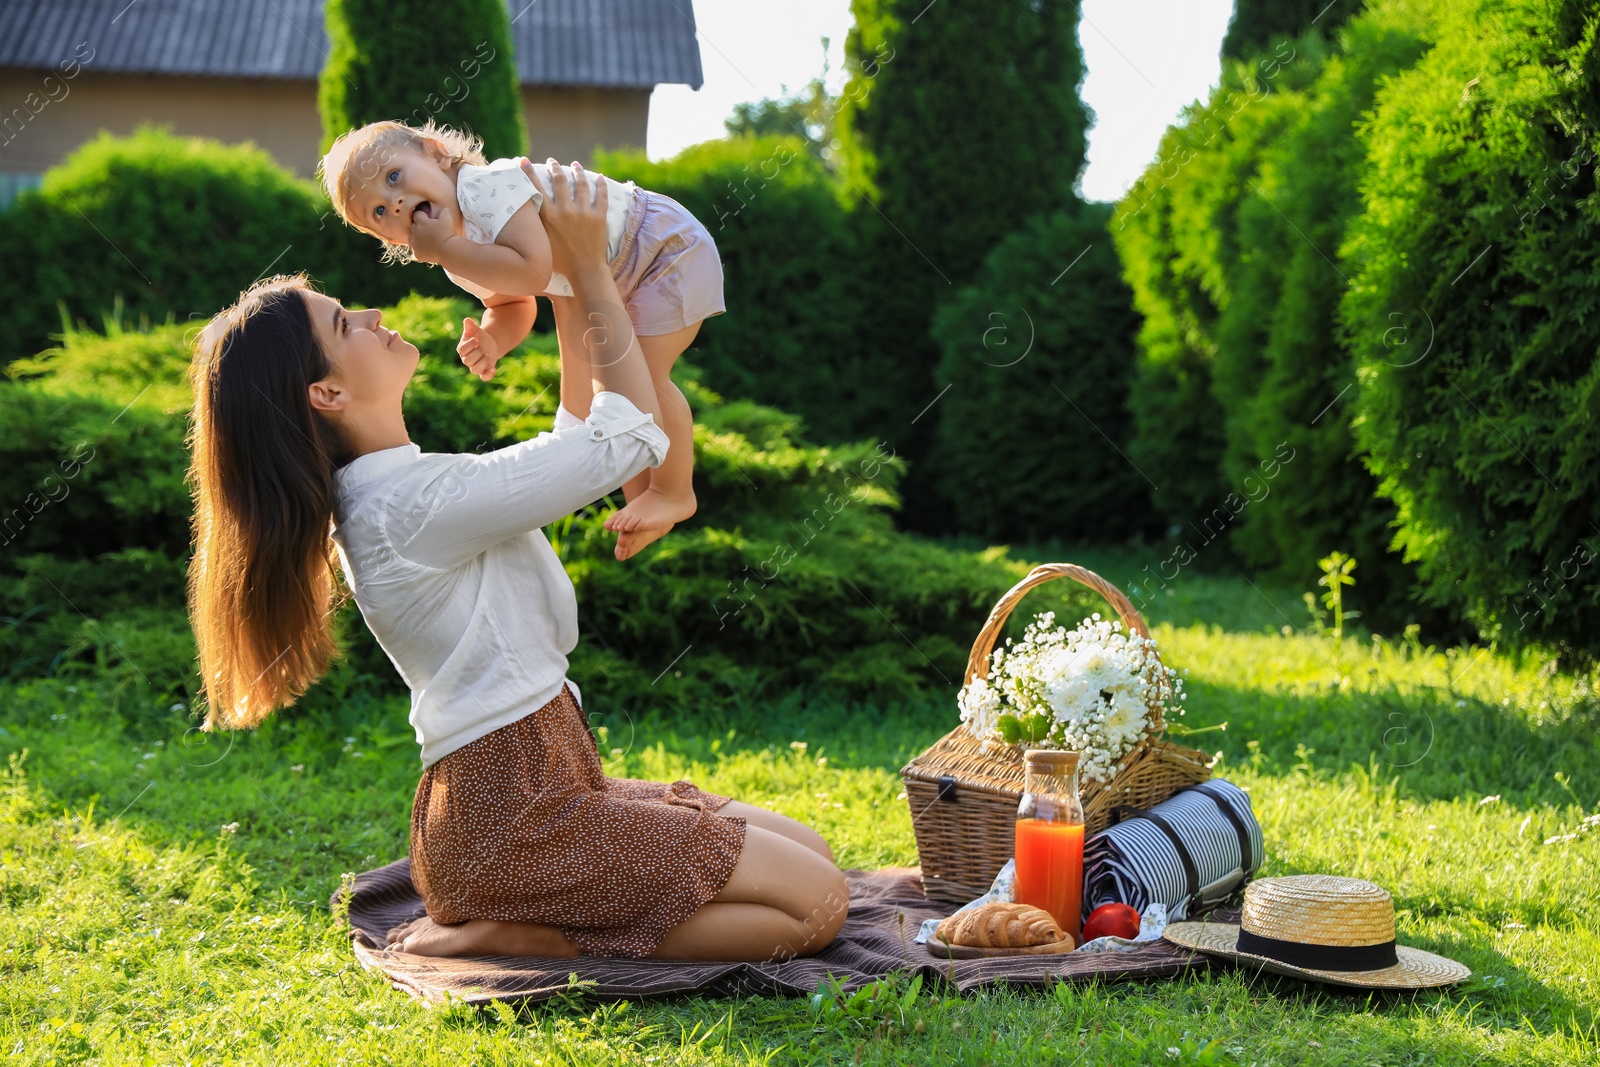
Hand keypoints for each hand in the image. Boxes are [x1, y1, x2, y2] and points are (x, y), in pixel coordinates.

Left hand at [409, 201, 457, 264]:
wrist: (448, 251)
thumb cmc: (448, 233)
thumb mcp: (448, 218)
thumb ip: (444, 211)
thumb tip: (444, 209)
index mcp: (421, 222)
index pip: (417, 214)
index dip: (422, 215)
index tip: (427, 216)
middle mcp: (415, 232)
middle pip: (413, 226)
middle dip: (418, 226)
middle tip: (428, 228)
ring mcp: (415, 244)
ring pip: (411, 238)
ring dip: (416, 238)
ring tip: (425, 239)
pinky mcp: (418, 254)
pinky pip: (417, 251)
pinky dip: (421, 250)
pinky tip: (428, 250)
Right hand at [457, 317, 502, 380]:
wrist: (488, 343)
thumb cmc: (478, 335)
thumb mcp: (475, 330)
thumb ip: (470, 326)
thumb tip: (467, 320)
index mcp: (462, 349)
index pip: (462, 350)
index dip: (469, 345)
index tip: (477, 339)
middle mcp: (467, 359)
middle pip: (468, 361)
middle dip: (477, 353)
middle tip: (483, 347)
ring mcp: (475, 366)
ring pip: (475, 370)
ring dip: (482, 363)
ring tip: (488, 354)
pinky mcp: (484, 370)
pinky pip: (484, 377)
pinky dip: (488, 375)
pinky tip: (493, 369)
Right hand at [524, 157, 608, 279]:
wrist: (585, 271)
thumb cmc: (560, 262)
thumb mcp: (541, 242)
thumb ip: (537, 226)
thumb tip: (528, 213)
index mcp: (549, 217)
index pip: (536, 188)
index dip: (529, 172)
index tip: (524, 160)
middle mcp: (565, 211)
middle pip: (559, 180)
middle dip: (554, 167)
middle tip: (552, 161)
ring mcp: (583, 212)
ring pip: (580, 184)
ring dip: (577, 171)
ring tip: (575, 164)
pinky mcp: (599, 217)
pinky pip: (601, 196)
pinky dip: (601, 184)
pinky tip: (599, 177)